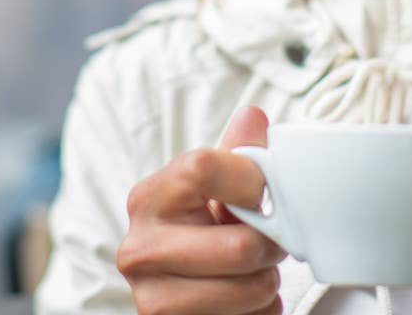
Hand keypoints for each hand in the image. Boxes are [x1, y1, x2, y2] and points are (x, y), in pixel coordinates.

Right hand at [117, 106, 286, 314]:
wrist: (181, 287)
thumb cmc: (204, 228)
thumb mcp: (218, 186)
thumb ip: (239, 152)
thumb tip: (252, 118)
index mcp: (151, 197)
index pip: (204, 167)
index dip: (251, 180)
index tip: (263, 193)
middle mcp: (140, 249)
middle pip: (240, 245)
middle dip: (271, 245)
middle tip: (269, 242)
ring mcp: (152, 298)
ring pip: (249, 289)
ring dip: (267, 282)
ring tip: (253, 271)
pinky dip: (261, 311)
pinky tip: (244, 298)